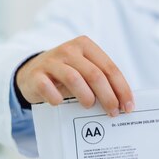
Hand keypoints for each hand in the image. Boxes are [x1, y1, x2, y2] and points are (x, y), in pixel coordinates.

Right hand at [15, 36, 133, 115]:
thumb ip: (100, 81)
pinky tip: (60, 103)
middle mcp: (69, 50)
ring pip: (74, 79)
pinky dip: (57, 98)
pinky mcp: (35, 75)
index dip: (121, 88)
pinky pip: (48, 87)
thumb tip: (122, 102)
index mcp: (85, 46)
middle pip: (95, 74)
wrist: (30, 73)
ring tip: (90, 106)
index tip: (128, 106)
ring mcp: (51, 61)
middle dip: (108, 96)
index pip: (109, 68)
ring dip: (86, 96)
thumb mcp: (83, 71)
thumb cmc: (65, 75)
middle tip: (113, 112)